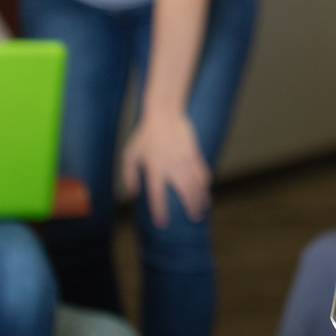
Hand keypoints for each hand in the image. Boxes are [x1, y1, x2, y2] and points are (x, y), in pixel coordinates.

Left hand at [121, 110, 210, 227]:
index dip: (160, 210)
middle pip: (184, 192)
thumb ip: (129, 175)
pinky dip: (205, 182)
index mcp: (154, 168)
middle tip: (193, 218)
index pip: (157, 195)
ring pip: (196, 184)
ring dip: (200, 198)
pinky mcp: (194, 152)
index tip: (162, 222)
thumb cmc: (145, 135)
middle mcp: (171, 166)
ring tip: (201, 209)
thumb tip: (134, 193)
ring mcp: (185, 159)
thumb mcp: (131, 153)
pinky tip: (205, 190)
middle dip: (190, 208)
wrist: (164, 114)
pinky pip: (202, 171)